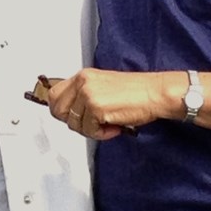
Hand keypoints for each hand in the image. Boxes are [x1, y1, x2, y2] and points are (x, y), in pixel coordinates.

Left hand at [45, 68, 180, 139]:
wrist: (155, 93)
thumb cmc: (137, 92)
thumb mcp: (104, 86)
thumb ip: (85, 95)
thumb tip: (72, 112)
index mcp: (84, 76)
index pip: (54, 95)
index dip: (61, 110)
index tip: (72, 117)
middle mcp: (83, 83)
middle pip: (58, 111)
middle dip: (74, 123)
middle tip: (92, 124)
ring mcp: (88, 95)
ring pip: (74, 124)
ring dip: (91, 130)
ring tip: (108, 124)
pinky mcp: (96, 108)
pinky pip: (89, 131)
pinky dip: (102, 134)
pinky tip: (114, 127)